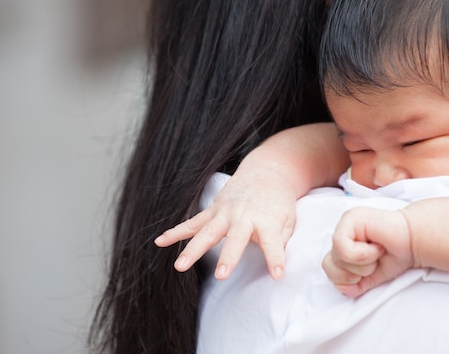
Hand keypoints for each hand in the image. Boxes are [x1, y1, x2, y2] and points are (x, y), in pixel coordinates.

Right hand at [154, 165, 297, 279]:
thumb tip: (275, 266)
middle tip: (222, 276)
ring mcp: (225, 212)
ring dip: (193, 249)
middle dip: (228, 257)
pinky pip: (192, 223)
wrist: (266, 171)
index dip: (275, 259)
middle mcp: (244, 216)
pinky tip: (159, 242)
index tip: (278, 275)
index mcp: (266, 220)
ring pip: (207, 232)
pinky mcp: (213, 210)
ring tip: (179, 266)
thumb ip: (281, 242)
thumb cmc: (279, 201)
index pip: (273, 243)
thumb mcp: (288, 220)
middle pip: (235, 238)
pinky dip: (175, 232)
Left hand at [322, 207, 413, 297]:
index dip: (348, 278)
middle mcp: (341, 233)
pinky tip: (376, 246)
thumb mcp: (371, 276)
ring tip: (377, 252)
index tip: (370, 268)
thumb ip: (354, 285)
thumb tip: (342, 288)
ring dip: (362, 263)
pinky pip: (342, 247)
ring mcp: (344, 224)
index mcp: (342, 245)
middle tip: (374, 261)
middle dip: (356, 272)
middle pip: (329, 264)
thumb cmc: (395, 255)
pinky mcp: (350, 218)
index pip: (329, 268)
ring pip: (337, 257)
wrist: (415, 241)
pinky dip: (363, 254)